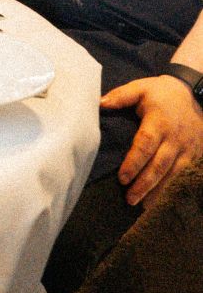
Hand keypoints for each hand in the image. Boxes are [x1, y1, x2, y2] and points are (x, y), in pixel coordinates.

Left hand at [102, 74, 202, 206]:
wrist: (195, 95)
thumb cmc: (162, 93)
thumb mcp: (141, 88)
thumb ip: (120, 96)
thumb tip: (99, 104)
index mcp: (159, 122)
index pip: (145, 145)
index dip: (134, 163)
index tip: (122, 178)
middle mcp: (175, 138)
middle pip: (159, 165)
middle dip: (144, 184)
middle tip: (129, 198)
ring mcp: (187, 149)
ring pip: (172, 174)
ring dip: (157, 191)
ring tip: (142, 205)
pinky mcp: (195, 156)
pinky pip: (183, 176)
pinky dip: (172, 190)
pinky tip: (160, 201)